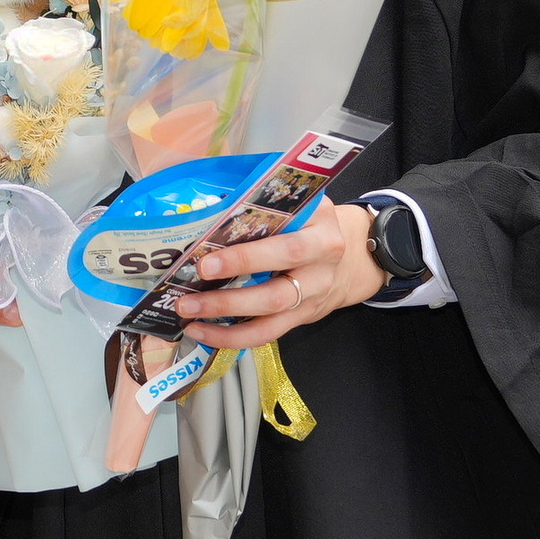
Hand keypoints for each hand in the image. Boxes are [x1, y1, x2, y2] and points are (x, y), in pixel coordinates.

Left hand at [172, 202, 385, 348]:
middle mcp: (321, 261)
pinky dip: (232, 336)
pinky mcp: (302, 317)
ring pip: (271, 312)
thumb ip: (262, 202)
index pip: (286, 239)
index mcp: (320, 225)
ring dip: (226, 313)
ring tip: (188, 312)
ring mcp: (313, 293)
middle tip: (194, 284)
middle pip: (279, 279)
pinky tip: (203, 331)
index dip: (246, 254)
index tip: (208, 257)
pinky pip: (267, 333)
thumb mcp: (299, 203)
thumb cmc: (309, 224)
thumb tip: (207, 204)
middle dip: (233, 284)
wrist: (351, 259)